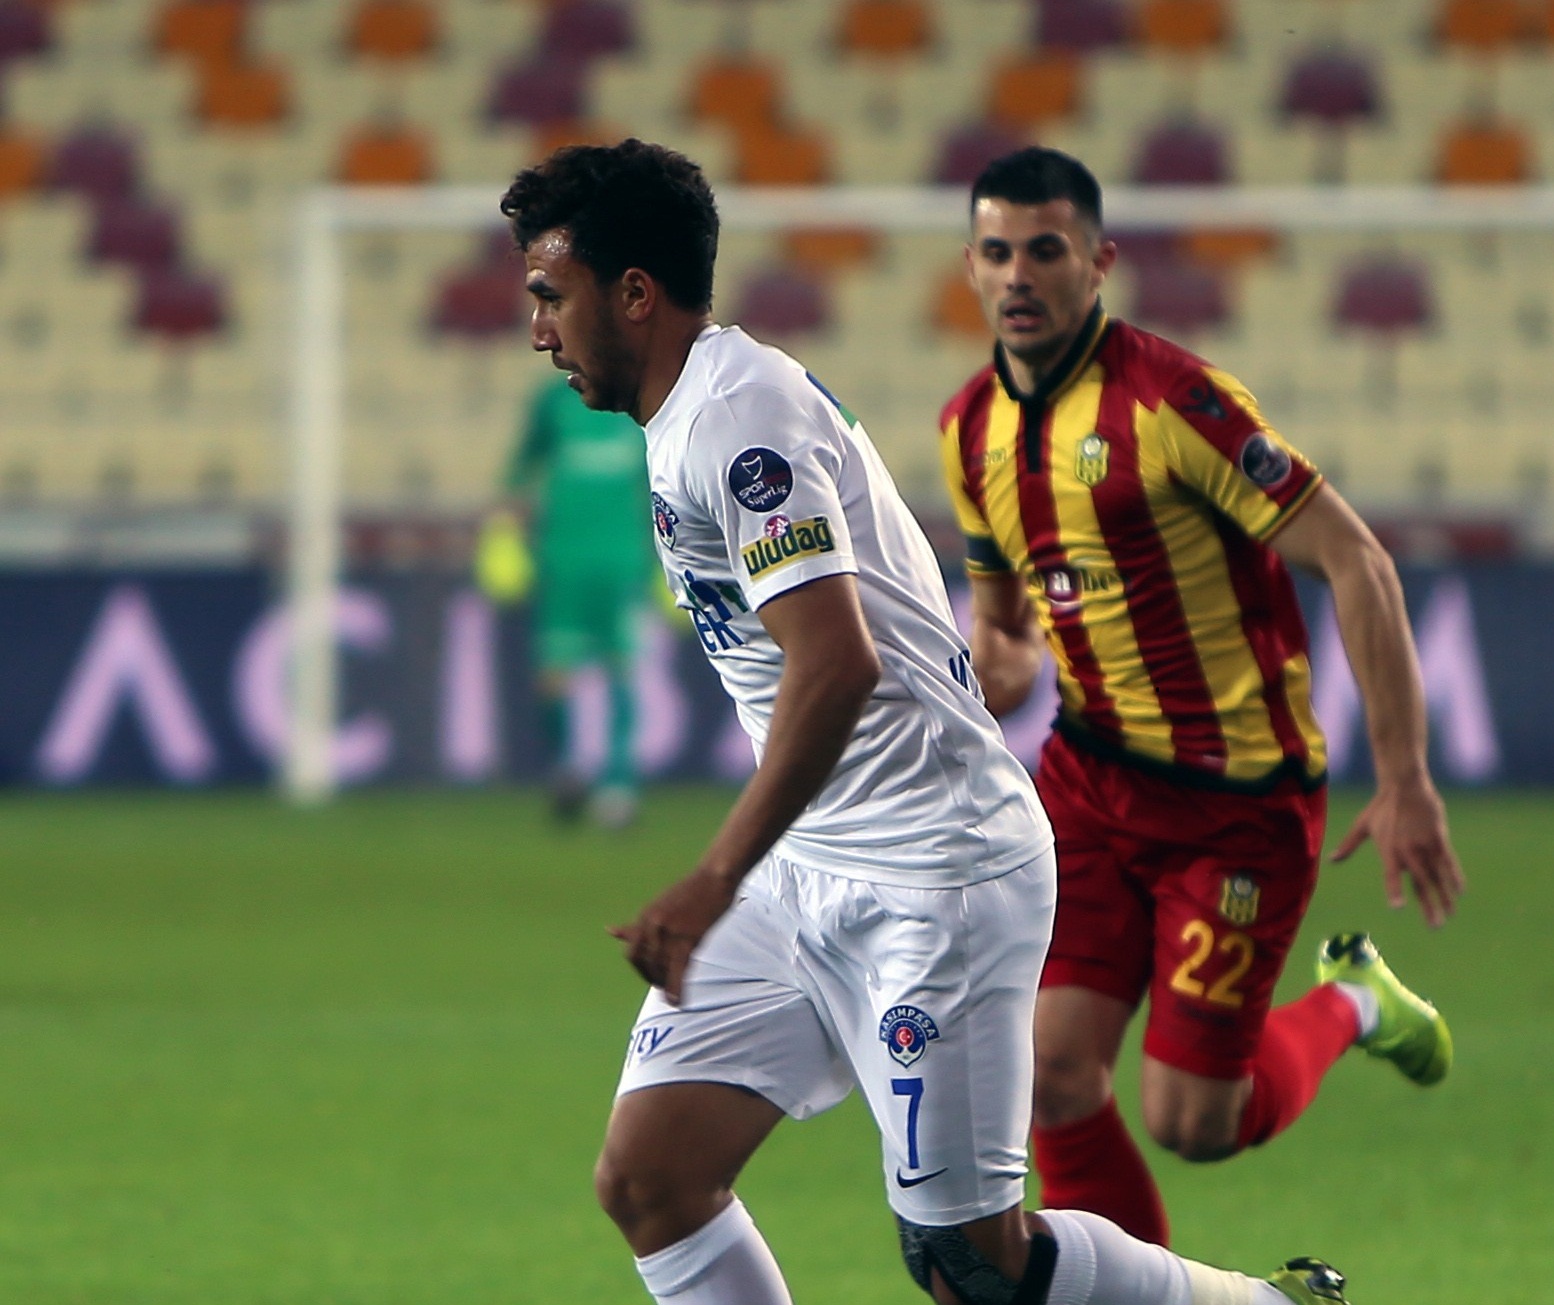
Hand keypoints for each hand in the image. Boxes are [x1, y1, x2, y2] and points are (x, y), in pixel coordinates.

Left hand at [609, 868, 737, 1003]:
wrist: (715, 877)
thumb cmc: (690, 891)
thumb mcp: (658, 906)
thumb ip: (636, 925)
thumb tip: (610, 931)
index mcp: (645, 917)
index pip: (632, 952)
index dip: (640, 969)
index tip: (651, 976)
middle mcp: (652, 924)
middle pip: (645, 963)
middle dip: (652, 977)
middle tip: (663, 986)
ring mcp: (669, 931)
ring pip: (660, 969)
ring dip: (664, 986)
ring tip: (673, 995)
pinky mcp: (688, 937)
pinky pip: (678, 970)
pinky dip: (676, 988)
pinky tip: (678, 1001)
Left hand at [1330, 777, 1465, 928]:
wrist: (1404, 785)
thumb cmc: (1380, 807)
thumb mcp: (1362, 826)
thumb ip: (1349, 845)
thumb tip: (1332, 860)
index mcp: (1388, 849)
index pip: (1390, 875)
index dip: (1394, 891)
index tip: (1398, 908)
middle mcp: (1407, 850)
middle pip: (1419, 883)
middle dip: (1428, 906)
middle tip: (1435, 927)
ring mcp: (1425, 845)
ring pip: (1437, 876)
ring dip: (1444, 896)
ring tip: (1449, 914)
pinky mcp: (1439, 838)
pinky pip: (1448, 861)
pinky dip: (1454, 876)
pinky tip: (1459, 890)